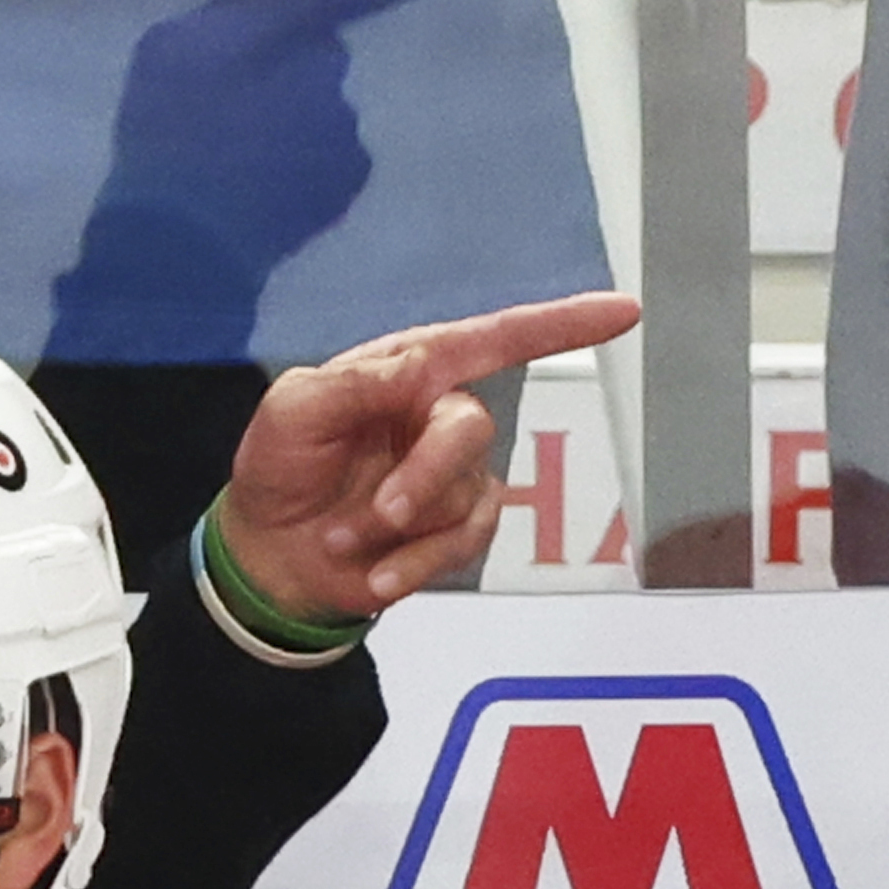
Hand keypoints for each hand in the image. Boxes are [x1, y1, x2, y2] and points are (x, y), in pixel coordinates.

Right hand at [47, 0, 493, 364]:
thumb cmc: (161, 130)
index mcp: (289, 31)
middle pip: (322, 58)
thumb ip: (227, 10)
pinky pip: (332, 161)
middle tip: (227, 110)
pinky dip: (302, 171)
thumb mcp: (166, 47)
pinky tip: (255, 192)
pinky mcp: (349, 181)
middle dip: (288, 74)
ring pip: (323, 113)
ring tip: (230, 163)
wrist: (177, 237)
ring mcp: (345, 130)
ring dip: (289, 128)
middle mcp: (331, 73)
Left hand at [219, 290, 640, 621]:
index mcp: (406, 370)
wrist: (267, 552)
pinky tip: (374, 576)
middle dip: (425, 473)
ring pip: (465, 492)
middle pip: (472, 428)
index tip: (622, 311)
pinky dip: (414, 564)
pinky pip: (463, 543)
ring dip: (397, 524)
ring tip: (340, 537)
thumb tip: (420, 370)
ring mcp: (453, 475)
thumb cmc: (279, 467)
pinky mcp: (455, 528)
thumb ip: (352, 385)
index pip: (492, 340)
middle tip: (381, 511)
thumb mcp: (292, 411)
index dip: (558, 325)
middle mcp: (438, 414)